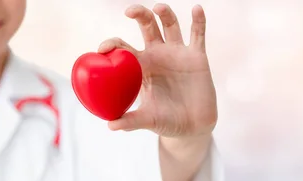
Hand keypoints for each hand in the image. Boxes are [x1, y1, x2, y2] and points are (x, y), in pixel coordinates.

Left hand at [98, 3, 216, 137]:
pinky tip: (196, 9)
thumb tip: (110, 125)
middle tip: (129, 11)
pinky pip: (198, 35)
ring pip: (170, 25)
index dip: (113, 44)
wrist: (194, 126)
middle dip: (139, 15)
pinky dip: (198, 21)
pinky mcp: (197, 57)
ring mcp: (178, 54)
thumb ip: (131, 121)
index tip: (104, 48)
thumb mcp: (148, 120)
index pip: (124, 48)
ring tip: (158, 8)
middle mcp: (159, 55)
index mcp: (142, 67)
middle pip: (147, 26)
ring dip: (165, 13)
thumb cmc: (167, 121)